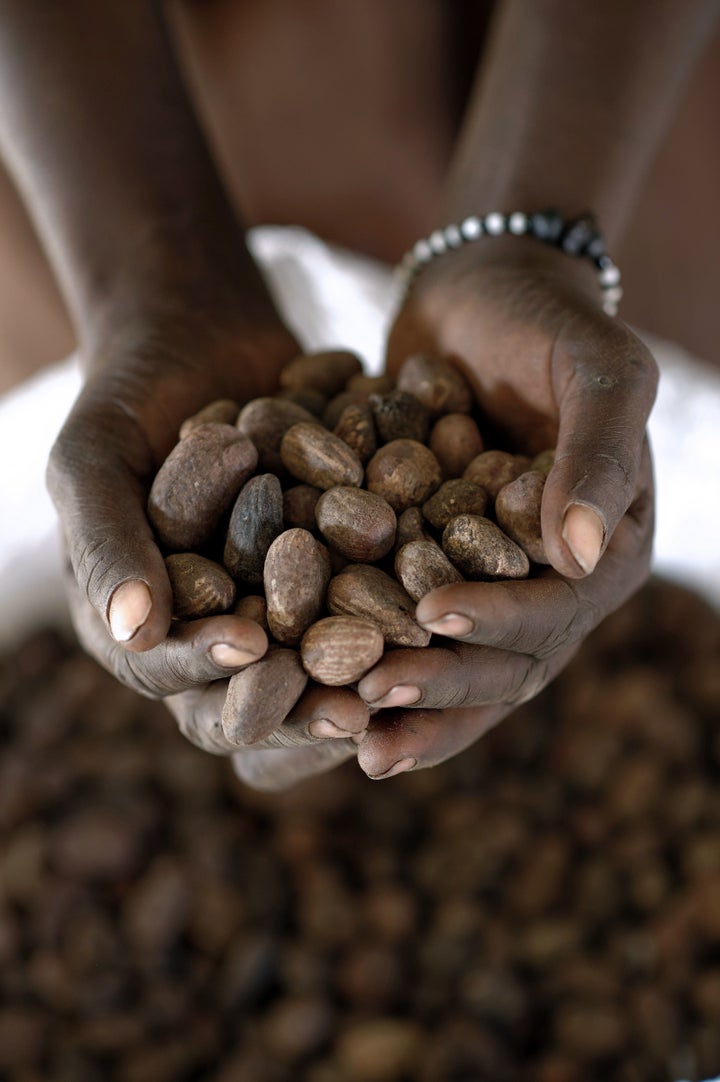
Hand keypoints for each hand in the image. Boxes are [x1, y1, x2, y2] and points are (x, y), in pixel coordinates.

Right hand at [48, 309, 363, 787]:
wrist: (203, 337)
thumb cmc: (130, 397)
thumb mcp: (96, 458)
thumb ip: (105, 542)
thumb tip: (132, 632)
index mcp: (139, 627)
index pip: (168, 671)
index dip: (206, 666)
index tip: (252, 645)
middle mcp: (210, 634)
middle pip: (250, 698)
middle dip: (295, 707)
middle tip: (347, 707)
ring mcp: (277, 611)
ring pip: (317, 672)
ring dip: (359, 684)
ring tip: (403, 678)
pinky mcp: (335, 582)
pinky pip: (369, 610)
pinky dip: (402, 615)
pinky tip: (445, 614)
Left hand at [355, 243, 656, 777]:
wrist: (479, 292)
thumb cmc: (544, 318)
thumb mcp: (594, 365)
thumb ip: (599, 451)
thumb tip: (584, 557)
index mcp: (608, 549)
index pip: (559, 609)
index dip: (500, 622)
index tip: (430, 621)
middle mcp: (554, 583)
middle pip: (506, 662)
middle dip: (441, 687)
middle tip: (370, 710)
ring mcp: (493, 584)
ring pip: (457, 665)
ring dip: (406, 705)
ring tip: (343, 736)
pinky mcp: (434, 570)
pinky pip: (405, 630)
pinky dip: (370, 663)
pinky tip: (319, 695)